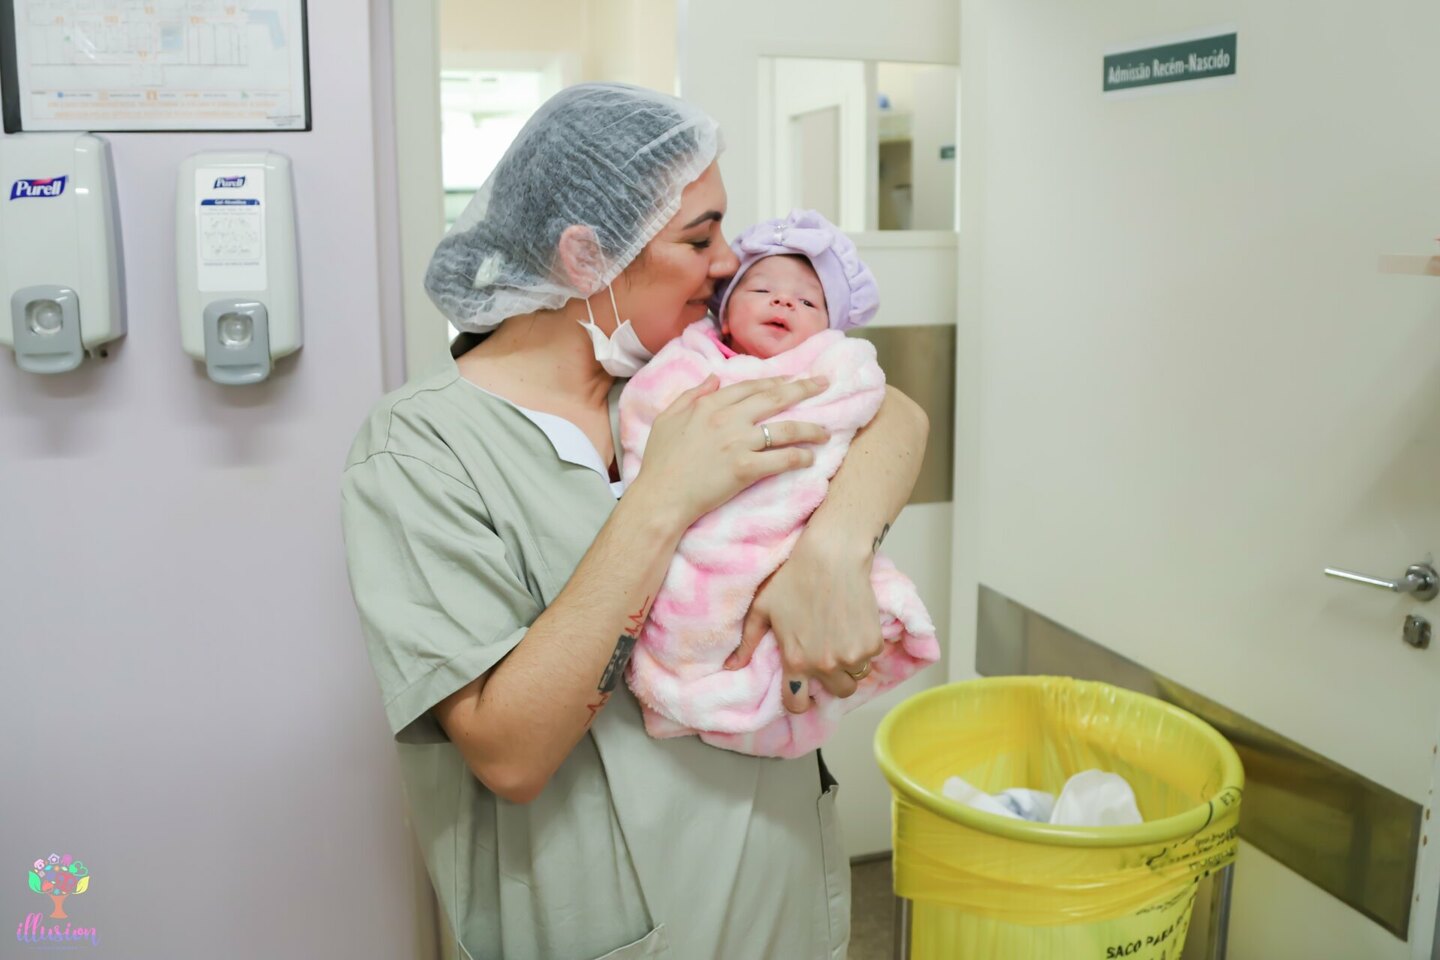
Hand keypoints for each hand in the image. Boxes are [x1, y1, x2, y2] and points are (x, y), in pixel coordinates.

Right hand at [630, 375, 830, 528]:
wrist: (660, 497)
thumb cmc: (660, 461)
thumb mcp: (667, 418)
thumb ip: (691, 394)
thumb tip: (714, 377)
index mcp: (709, 405)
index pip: (750, 387)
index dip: (774, 381)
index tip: (792, 379)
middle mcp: (728, 419)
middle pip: (775, 399)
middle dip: (803, 389)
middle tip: (824, 384)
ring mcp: (739, 443)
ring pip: (784, 429)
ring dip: (810, 429)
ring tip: (826, 431)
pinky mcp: (746, 469)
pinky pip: (781, 460)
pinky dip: (799, 457)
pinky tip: (810, 458)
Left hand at [724, 532, 883, 713]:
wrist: (831, 557)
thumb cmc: (793, 578)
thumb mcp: (762, 609)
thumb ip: (747, 643)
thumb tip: (731, 667)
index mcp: (796, 661)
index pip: (797, 703)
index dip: (799, 700)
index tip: (803, 690)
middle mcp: (825, 665)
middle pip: (837, 693)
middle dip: (833, 681)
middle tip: (828, 658)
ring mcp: (852, 656)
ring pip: (855, 676)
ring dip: (850, 665)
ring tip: (840, 640)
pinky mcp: (873, 643)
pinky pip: (870, 656)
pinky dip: (864, 646)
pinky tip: (853, 624)